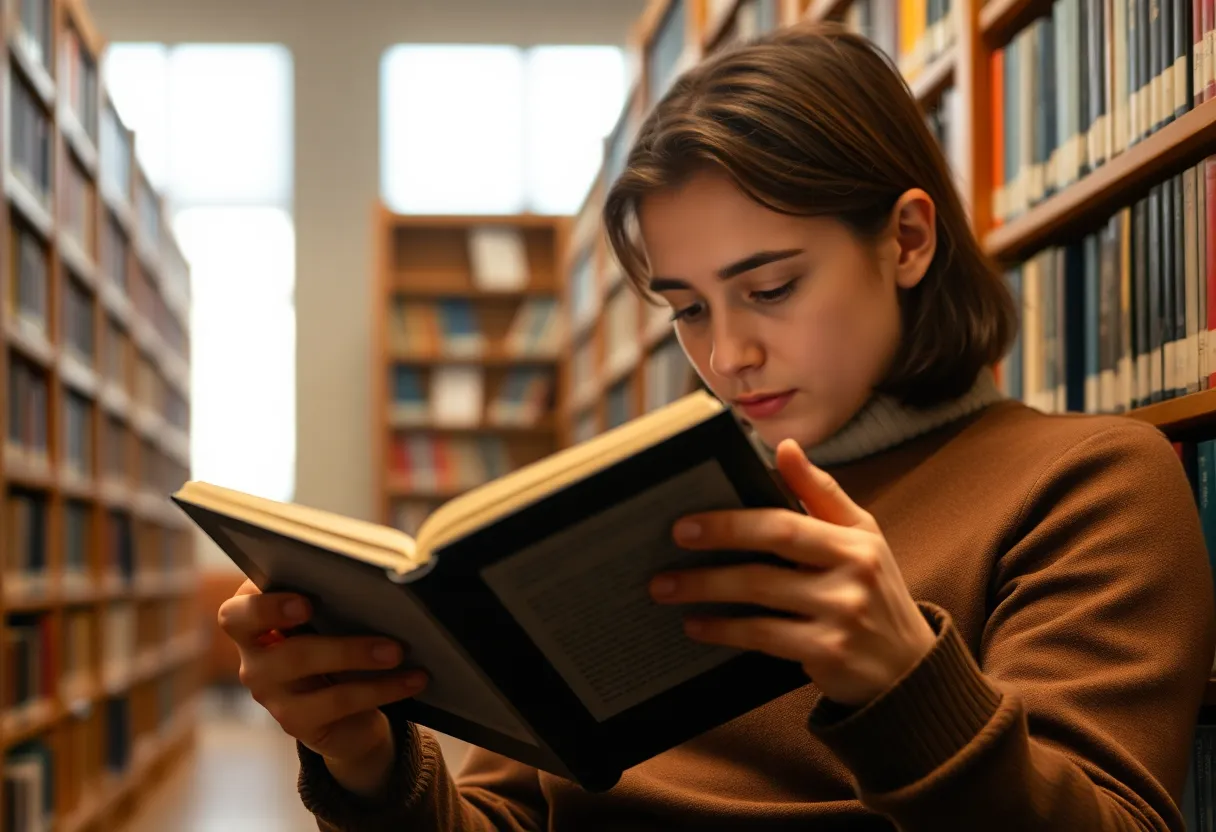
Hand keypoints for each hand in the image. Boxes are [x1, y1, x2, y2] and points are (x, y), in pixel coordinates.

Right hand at [217, 579, 427, 794]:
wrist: (347, 712)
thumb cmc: (336, 644)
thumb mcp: (330, 619)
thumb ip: (331, 598)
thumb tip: (371, 579)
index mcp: (255, 622)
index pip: (236, 613)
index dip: (264, 606)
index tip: (306, 603)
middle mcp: (254, 659)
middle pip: (278, 651)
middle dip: (320, 632)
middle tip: (358, 627)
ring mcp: (271, 694)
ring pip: (305, 669)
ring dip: (356, 655)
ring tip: (397, 651)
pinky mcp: (296, 722)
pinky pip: (339, 702)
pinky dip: (382, 688)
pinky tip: (414, 678)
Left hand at [649, 439, 935, 707]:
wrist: (908, 667)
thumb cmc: (874, 590)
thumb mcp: (861, 536)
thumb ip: (820, 493)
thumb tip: (786, 447)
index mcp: (854, 541)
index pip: (784, 523)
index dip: (732, 523)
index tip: (686, 524)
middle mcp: (852, 576)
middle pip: (767, 560)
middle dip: (711, 555)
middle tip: (666, 556)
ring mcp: (841, 618)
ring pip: (759, 600)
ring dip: (707, 593)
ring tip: (668, 590)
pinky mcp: (829, 654)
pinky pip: (763, 638)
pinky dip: (725, 631)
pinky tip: (698, 627)